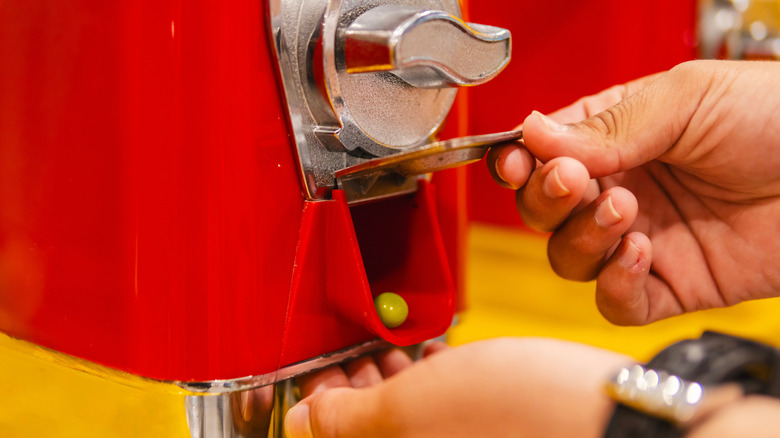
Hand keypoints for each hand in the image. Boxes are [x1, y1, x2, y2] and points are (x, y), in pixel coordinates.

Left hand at [284, 338, 629, 437]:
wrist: (613, 416)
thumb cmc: (524, 416)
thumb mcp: (411, 408)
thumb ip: (345, 418)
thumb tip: (303, 417)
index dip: (316, 405)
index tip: (321, 370)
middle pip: (370, 433)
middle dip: (356, 390)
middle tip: (357, 353)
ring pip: (410, 424)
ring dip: (393, 385)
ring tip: (394, 351)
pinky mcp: (494, 436)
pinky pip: (448, 418)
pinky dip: (433, 389)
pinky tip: (438, 360)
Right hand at [487, 60, 779, 324]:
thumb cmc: (778, 116)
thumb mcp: (687, 97)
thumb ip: (609, 124)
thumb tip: (534, 133)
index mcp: (616, 138)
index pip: (543, 156)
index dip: (519, 162)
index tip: (516, 162)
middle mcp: (621, 189)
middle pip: (543, 211)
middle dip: (547, 199)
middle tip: (575, 180)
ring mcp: (641, 239)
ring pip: (568, 258)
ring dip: (582, 239)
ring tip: (624, 211)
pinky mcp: (670, 284)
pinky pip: (615, 302)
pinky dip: (614, 285)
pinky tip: (638, 254)